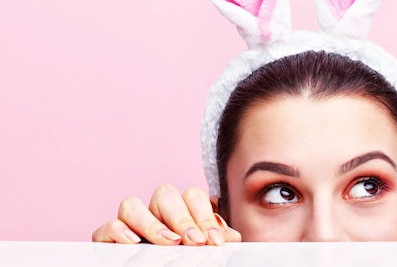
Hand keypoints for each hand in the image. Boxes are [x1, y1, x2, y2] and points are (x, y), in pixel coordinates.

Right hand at [92, 184, 241, 244]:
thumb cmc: (180, 262)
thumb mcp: (202, 253)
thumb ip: (215, 242)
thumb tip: (233, 237)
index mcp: (178, 213)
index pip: (192, 197)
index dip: (205, 217)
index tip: (214, 241)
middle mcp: (153, 214)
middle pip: (164, 195)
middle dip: (182, 218)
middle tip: (195, 242)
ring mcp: (128, 226)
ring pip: (131, 205)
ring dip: (151, 223)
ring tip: (169, 243)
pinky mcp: (106, 241)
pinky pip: (106, 226)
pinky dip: (118, 231)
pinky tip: (133, 243)